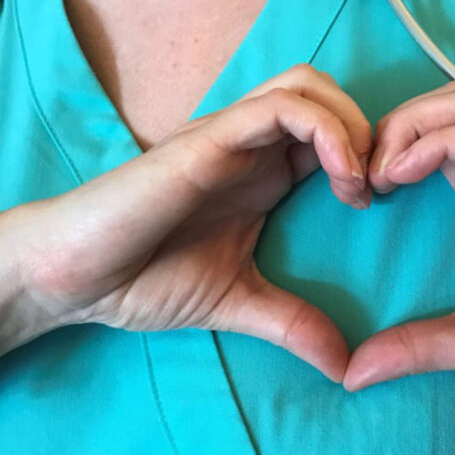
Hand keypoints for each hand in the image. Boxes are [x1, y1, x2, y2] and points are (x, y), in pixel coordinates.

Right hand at [13, 65, 371, 381]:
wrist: (76, 276)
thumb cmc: (146, 279)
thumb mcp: (237, 302)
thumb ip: (293, 324)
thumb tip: (345, 367)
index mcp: (263, 175)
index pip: (330, 134)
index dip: (367, 156)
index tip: (379, 204)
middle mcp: (251, 146)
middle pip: (327, 96)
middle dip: (368, 131)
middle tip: (377, 188)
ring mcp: (228, 137)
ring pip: (309, 87)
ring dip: (351, 126)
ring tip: (358, 184)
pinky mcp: (208, 139)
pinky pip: (280, 108)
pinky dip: (325, 131)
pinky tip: (339, 176)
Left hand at [344, 82, 454, 405]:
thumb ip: (415, 346)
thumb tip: (354, 373)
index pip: (430, 142)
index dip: (385, 150)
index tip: (355, 189)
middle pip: (443, 108)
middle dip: (392, 125)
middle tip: (358, 169)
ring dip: (411, 124)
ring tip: (381, 168)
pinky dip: (438, 142)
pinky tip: (403, 173)